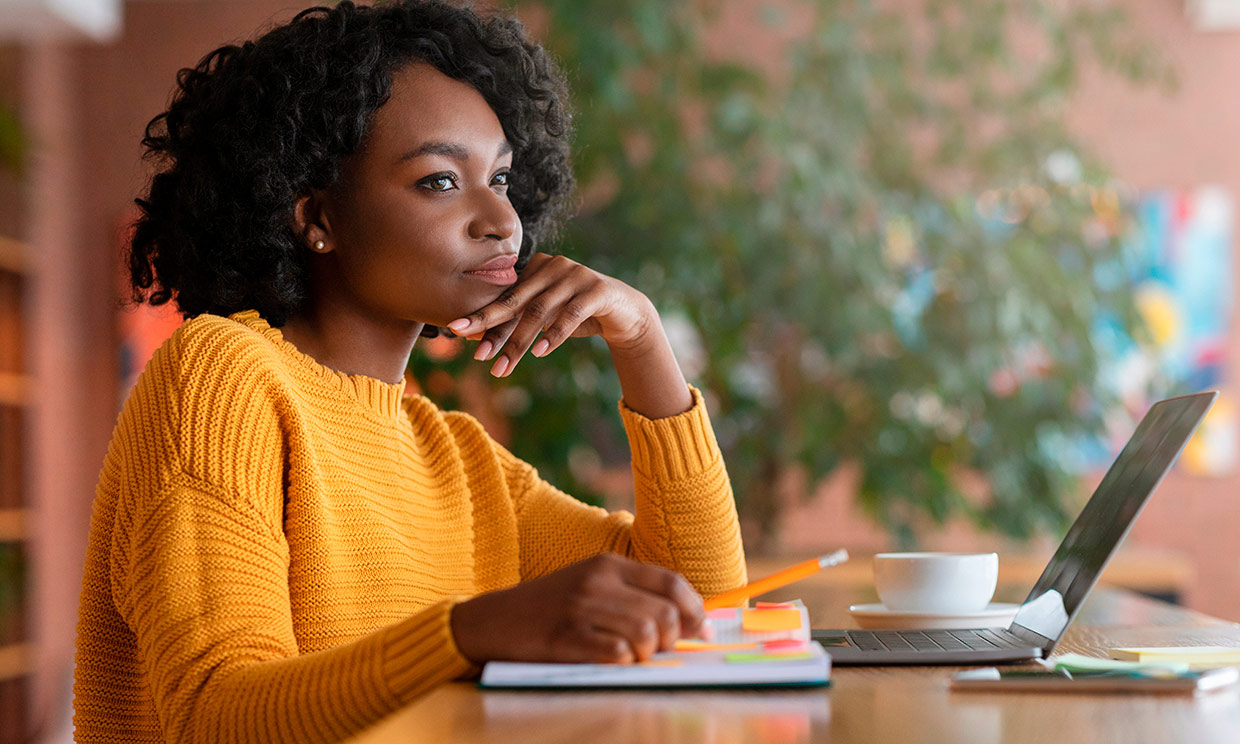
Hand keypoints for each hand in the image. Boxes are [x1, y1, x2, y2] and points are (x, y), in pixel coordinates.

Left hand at [446, 253, 657, 377]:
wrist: (625, 312)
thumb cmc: (578, 315)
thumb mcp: (547, 316)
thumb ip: (520, 320)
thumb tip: (478, 342)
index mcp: (537, 266)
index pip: (507, 297)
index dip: (484, 318)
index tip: (457, 333)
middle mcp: (554, 265)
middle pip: (517, 300)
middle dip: (491, 326)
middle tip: (472, 349)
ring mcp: (577, 274)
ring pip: (540, 311)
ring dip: (519, 342)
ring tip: (502, 367)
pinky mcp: (598, 289)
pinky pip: (571, 314)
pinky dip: (554, 334)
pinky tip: (540, 352)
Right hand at [449, 553, 710, 663]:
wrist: (493, 619)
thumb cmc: (551, 608)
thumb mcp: (591, 587)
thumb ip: (635, 597)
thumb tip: (692, 624)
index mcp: (609, 564)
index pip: (671, 583)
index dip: (695, 611)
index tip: (701, 633)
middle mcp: (597, 581)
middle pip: (664, 613)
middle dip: (672, 640)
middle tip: (658, 651)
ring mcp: (580, 607)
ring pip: (645, 633)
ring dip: (648, 654)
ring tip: (633, 658)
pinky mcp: (564, 635)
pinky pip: (615, 653)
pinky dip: (623, 662)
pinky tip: (611, 660)